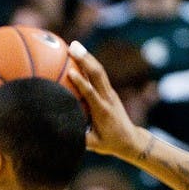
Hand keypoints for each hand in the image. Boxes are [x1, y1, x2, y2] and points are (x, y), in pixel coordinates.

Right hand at [67, 41, 147, 158]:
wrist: (130, 139)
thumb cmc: (108, 143)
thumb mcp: (92, 145)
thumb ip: (77, 137)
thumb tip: (57, 132)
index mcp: (102, 111)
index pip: (91, 94)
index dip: (82, 83)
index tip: (71, 72)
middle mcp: (107, 98)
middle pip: (97, 75)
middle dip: (85, 59)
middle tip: (72, 47)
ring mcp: (110, 93)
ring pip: (99, 71)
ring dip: (87, 57)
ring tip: (73, 44)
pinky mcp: (109, 91)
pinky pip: (99, 74)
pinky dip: (89, 63)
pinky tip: (79, 55)